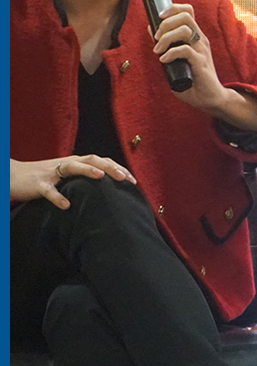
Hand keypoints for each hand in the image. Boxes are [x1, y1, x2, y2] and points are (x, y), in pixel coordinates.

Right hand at [11, 155, 135, 208]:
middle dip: (109, 167)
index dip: (117, 168)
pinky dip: (57, 197)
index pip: (101, 162)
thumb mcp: (68, 179)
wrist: (13, 177)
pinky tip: (66, 206)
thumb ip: (85, 182)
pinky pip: (48, 190)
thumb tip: (109, 193)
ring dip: (86, 171)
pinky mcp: (38, 184)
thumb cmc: (44, 179)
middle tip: (125, 178)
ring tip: (101, 178)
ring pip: (71, 167)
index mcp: (75, 164)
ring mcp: (51, 173)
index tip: (134, 180)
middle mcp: (66, 165)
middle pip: (91, 160)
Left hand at [150, 5, 256, 134]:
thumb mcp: (175, 59)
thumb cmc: (193, 81)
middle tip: (157, 37)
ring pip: (184, 30)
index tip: (160, 16)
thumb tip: (151, 29)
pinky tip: (164, 60)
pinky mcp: (201, 63)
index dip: (172, 8)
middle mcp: (200, 40)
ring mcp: (202, 51)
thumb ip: (165, 45)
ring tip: (158, 50)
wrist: (210, 99)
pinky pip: (185, 50)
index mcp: (195, 37)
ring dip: (167, 37)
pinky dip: (171, 53)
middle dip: (166, 23)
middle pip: (185, 16)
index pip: (187, 11)